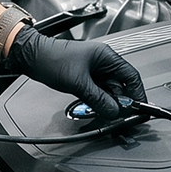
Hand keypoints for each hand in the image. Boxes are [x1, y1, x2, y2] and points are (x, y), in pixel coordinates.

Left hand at [4, 29, 145, 116]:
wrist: (31, 57)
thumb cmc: (52, 59)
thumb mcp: (78, 82)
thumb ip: (98, 99)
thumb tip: (114, 111)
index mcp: (106, 56)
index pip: (130, 76)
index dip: (137, 93)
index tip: (139, 108)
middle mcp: (102, 62)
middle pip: (120, 85)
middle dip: (121, 101)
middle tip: (120, 115)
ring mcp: (93, 70)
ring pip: (108, 90)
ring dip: (108, 102)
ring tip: (105, 112)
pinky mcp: (84, 77)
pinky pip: (97, 92)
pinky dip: (98, 101)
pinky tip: (95, 107)